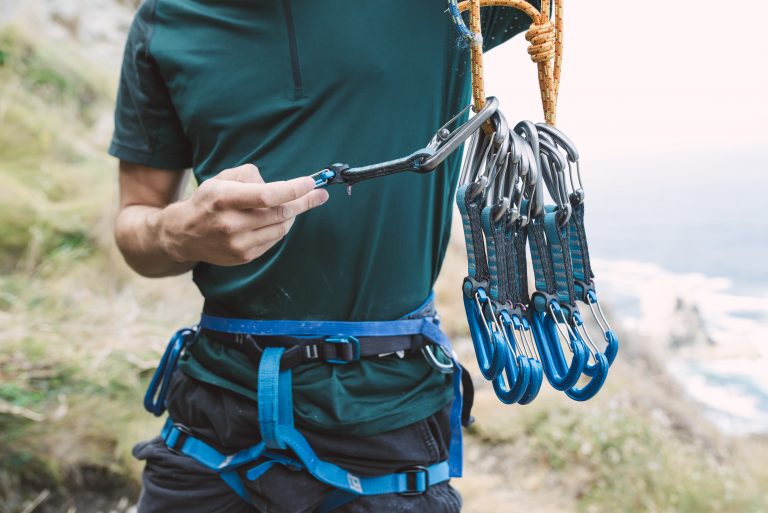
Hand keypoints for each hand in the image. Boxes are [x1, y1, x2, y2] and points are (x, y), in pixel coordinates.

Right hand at [156, 164, 327, 265]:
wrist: (184, 234)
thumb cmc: (209, 201)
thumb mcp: (222, 179)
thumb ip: (250, 176)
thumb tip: (279, 186)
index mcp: (224, 198)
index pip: (267, 195)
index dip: (293, 189)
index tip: (311, 183)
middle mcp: (231, 223)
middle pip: (280, 213)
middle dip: (304, 202)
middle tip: (319, 195)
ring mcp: (238, 244)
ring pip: (281, 227)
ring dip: (292, 215)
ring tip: (294, 205)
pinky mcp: (244, 256)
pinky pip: (274, 240)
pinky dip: (279, 227)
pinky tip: (275, 219)